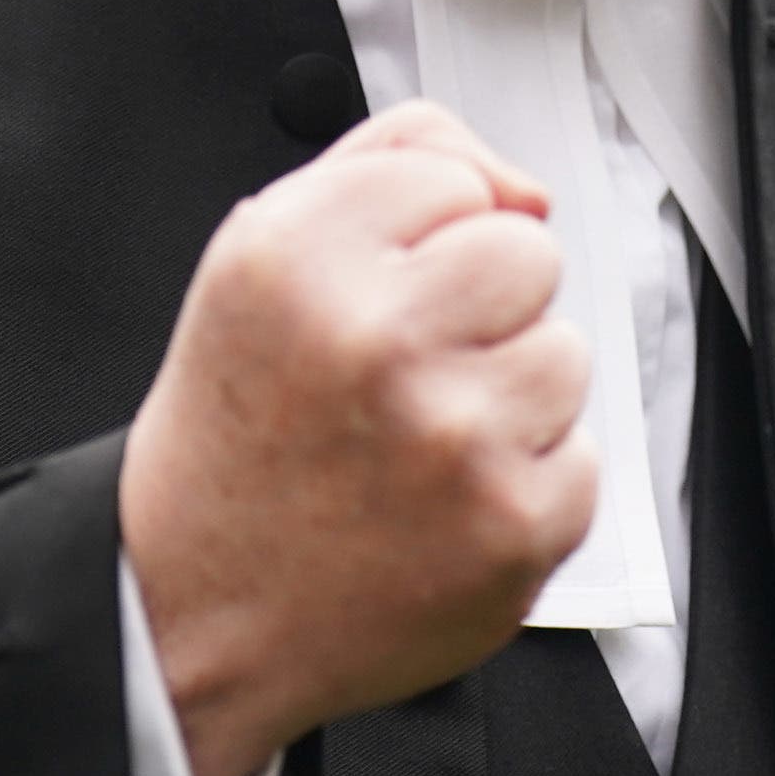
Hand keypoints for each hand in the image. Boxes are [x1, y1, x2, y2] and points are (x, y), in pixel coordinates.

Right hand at [120, 102, 597, 775]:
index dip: (414, 241)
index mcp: (297, 258)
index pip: (451, 177)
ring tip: (418, 443)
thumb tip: (524, 191)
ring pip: (565, 353)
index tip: (362, 300)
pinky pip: (580, 457)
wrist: (194, 611)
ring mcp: (453, 437)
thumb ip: (394, 164)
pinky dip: (521, 485)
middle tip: (399, 375)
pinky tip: (441, 506)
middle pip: (526, 253)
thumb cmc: (243, 430)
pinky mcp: (514, 526)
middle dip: (477, 307)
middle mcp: (374, 338)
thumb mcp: (266, 255)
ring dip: (507, 395)